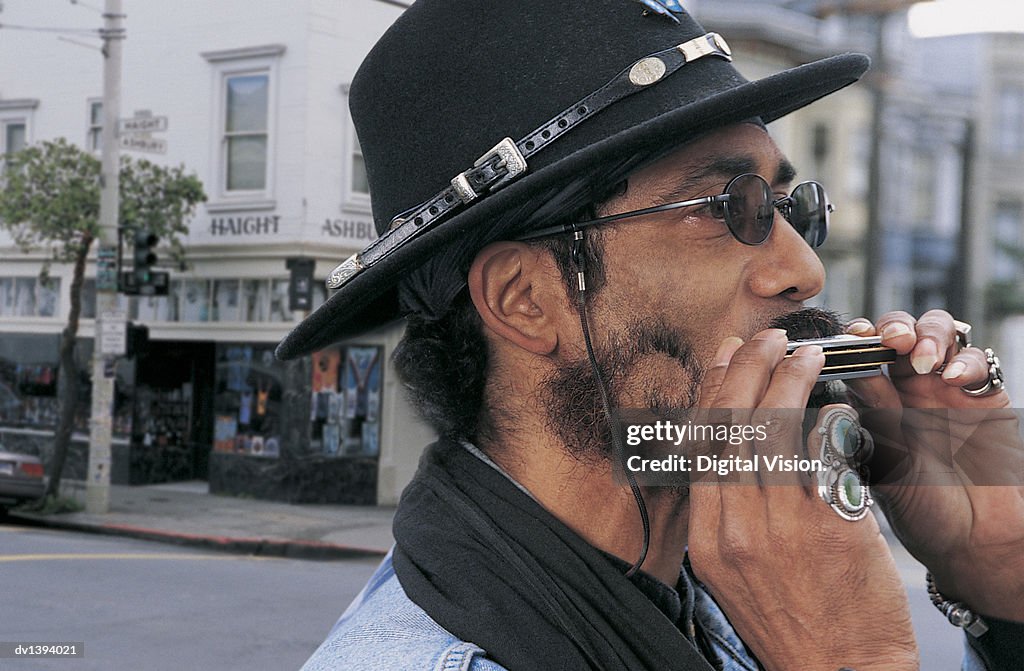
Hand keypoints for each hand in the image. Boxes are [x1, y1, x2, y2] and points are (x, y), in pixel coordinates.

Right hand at [688, 329, 917, 670]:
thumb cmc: (787, 621)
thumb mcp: (733, 572)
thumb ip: (727, 513)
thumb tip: (731, 449)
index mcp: (707, 539)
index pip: (702, 446)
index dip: (714, 391)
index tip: (726, 356)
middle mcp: (737, 528)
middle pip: (733, 428)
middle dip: (747, 371)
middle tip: (765, 339)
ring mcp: (782, 527)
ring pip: (774, 432)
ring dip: (788, 381)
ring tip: (804, 353)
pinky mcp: (830, 528)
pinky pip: (822, 457)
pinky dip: (826, 419)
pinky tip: (833, 400)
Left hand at [844, 310, 1023, 620]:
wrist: (976, 541)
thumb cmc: (920, 511)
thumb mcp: (887, 465)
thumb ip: (871, 422)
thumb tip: (842, 377)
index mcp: (870, 400)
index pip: (856, 353)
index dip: (850, 340)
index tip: (847, 340)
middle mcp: (905, 387)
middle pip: (895, 331)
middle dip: (891, 327)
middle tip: (890, 341)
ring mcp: (945, 388)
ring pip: (935, 332)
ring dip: (927, 334)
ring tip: (921, 358)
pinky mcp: (984, 397)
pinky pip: (978, 362)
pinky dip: (967, 362)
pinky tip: (954, 380)